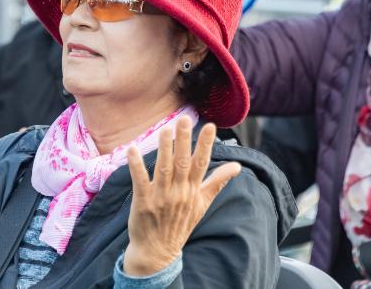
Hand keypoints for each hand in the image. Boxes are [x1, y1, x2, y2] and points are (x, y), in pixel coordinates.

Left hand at [124, 117, 241, 275]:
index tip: (210, 126)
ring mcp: (161, 197)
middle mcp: (179, 192)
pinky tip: (133, 148)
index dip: (206, 144)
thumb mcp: (202, 204)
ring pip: (163, 168)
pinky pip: (140, 180)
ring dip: (164, 148)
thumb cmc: (180, 224)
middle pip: (182, 162)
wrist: (157, 252)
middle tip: (185, 119)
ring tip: (165, 129)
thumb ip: (217, 182)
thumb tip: (237, 167)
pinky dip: (136, 164)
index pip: (201, 163)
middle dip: (184, 140)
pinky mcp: (143, 201)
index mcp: (193, 191)